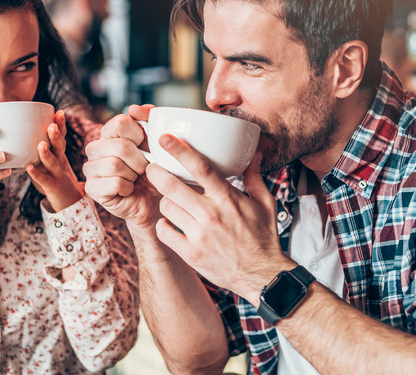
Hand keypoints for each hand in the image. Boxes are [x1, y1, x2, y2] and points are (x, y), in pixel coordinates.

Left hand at [26, 110, 83, 212]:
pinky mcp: (52, 186)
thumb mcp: (51, 161)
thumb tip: (20, 132)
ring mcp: (57, 174)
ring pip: (52, 162)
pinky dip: (36, 174)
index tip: (59, 112)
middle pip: (60, 147)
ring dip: (46, 153)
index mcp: (59, 154)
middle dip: (56, 136)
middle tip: (52, 125)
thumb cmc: (55, 178)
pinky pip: (44, 179)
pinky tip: (28, 168)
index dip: (61, 125)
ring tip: (41, 144)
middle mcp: (60, 162)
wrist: (70, 201)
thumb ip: (41, 149)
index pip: (62, 137)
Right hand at [83, 105, 162, 237]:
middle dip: (140, 160)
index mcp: (109, 133)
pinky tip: (129, 190)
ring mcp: (90, 168)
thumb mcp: (157, 144)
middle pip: (120, 145)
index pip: (120, 122)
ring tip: (136, 179)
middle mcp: (95, 148)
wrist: (153, 202)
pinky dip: (128, 188)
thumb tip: (136, 108)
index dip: (139, 135)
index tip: (147, 146)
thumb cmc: (154, 172)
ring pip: (115, 165)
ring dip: (133, 175)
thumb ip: (150, 120)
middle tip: (144, 168)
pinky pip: (114, 183)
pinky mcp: (91, 188)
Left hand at [145, 134, 292, 303]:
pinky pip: (164, 232)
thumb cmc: (263, 237)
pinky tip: (171, 223)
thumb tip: (254, 154)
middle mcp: (211, 215)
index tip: (165, 139)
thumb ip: (254, 177)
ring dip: (165, 201)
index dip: (180, 150)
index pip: (200, 168)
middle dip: (156, 172)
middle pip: (173, 186)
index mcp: (228, 199)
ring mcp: (199, 235)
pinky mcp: (191, 253)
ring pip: (166, 207)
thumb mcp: (265, 204)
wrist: (262, 275)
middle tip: (150, 167)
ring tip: (171, 201)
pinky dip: (164, 225)